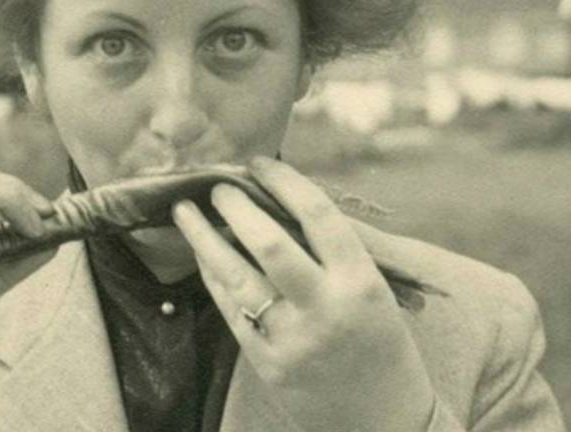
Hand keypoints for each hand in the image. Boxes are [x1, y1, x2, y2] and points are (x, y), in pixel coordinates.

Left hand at [172, 156, 435, 431]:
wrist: (385, 422)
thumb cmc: (381, 344)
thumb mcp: (374, 292)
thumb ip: (335, 252)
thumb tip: (284, 199)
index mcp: (361, 283)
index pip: (318, 216)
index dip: (283, 183)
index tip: (259, 164)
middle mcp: (326, 309)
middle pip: (270, 244)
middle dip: (237, 209)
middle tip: (218, 187)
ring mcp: (292, 339)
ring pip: (237, 278)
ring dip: (205, 239)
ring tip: (185, 212)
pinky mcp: (267, 363)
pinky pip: (231, 310)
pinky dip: (213, 277)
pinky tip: (202, 255)